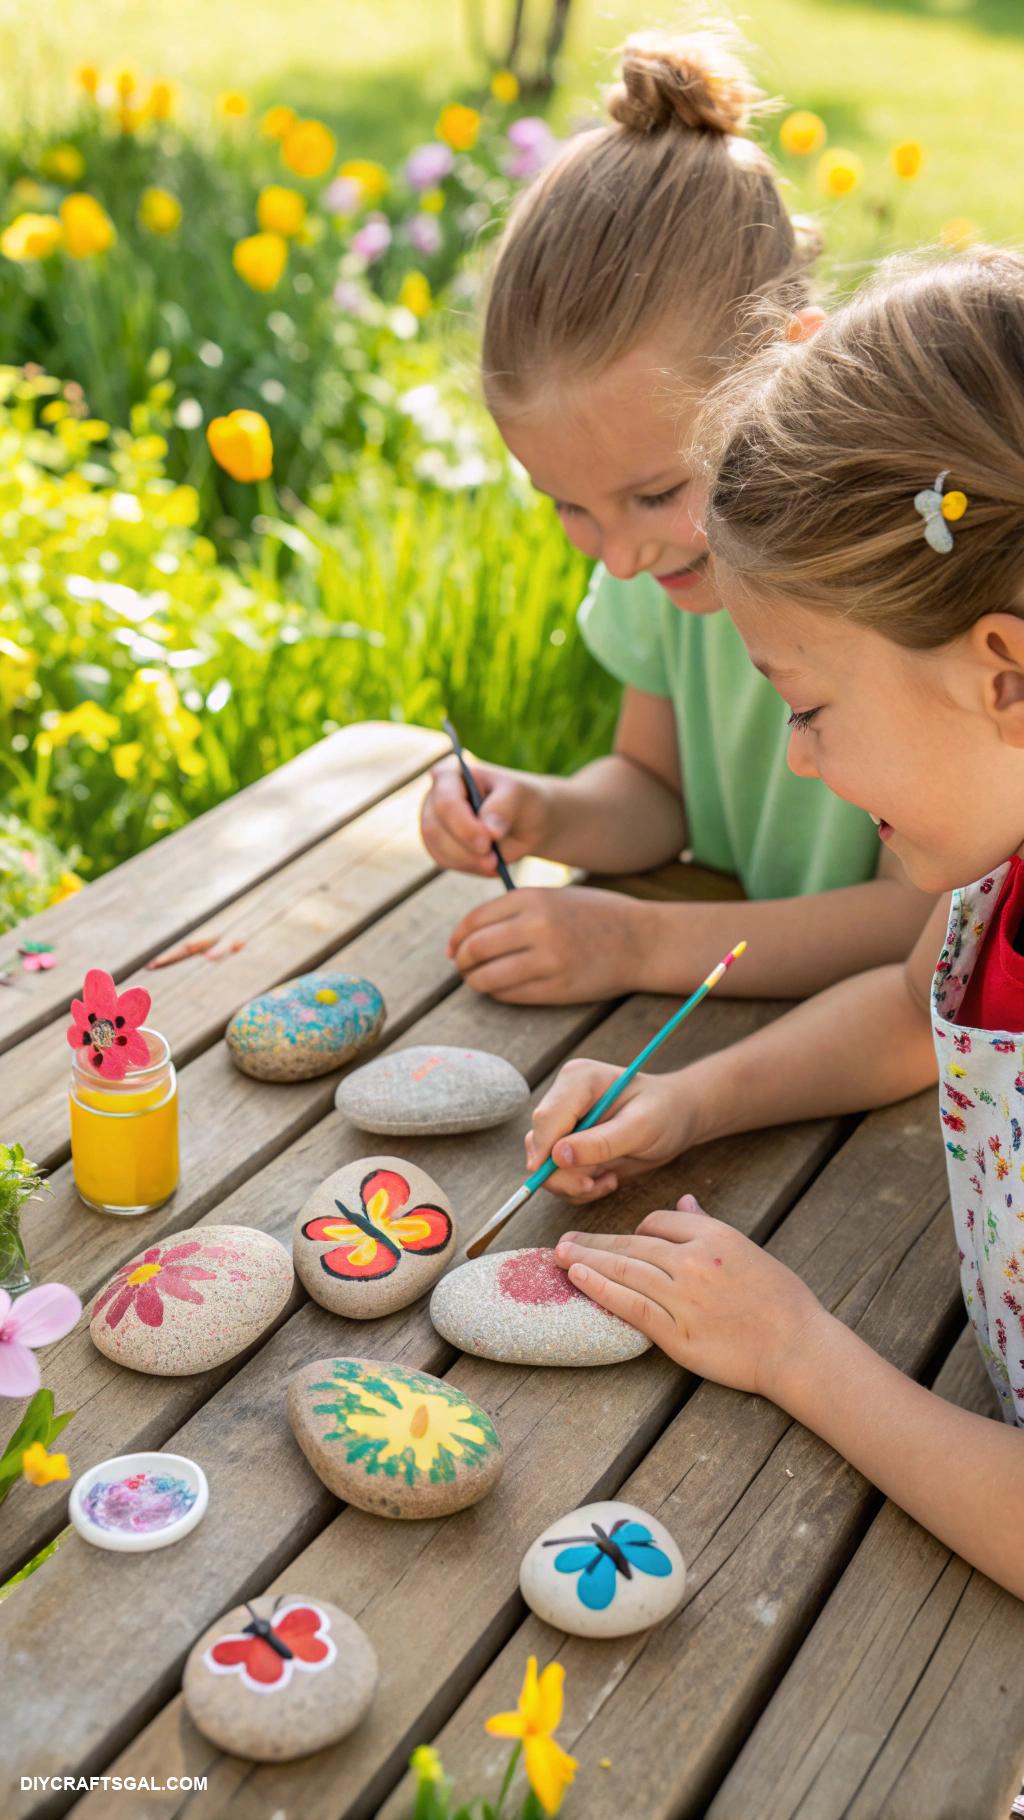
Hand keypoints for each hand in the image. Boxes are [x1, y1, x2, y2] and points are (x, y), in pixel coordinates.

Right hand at [419, 755, 550, 876]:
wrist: (526, 821)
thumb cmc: (520, 800)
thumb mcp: (519, 796)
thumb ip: (503, 808)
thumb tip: (489, 831)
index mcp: (450, 773)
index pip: (446, 801)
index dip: (463, 825)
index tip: (488, 841)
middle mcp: (435, 796)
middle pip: (434, 828)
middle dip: (465, 849)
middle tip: (494, 861)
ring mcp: (433, 822)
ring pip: (438, 849)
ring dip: (469, 861)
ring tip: (496, 861)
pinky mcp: (438, 844)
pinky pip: (445, 861)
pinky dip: (469, 866)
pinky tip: (489, 863)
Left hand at [448, 886, 646, 1003]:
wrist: (640, 940)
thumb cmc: (592, 915)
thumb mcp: (552, 896)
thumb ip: (512, 910)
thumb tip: (465, 938)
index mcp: (532, 898)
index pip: (474, 920)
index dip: (457, 938)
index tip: (455, 949)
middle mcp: (537, 926)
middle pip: (476, 949)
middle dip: (462, 962)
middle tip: (463, 967)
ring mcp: (548, 959)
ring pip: (488, 977)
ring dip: (475, 982)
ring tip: (478, 981)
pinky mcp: (557, 987)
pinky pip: (511, 995)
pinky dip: (498, 994)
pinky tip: (502, 989)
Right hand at [525, 1059, 692, 1201]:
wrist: (677, 1118)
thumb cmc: (665, 1112)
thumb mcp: (641, 1127)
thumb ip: (601, 1143)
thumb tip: (558, 1156)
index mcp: (579, 1080)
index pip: (547, 1117)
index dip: (546, 1151)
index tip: (564, 1179)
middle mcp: (564, 1098)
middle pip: (539, 1142)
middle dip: (563, 1173)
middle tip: (593, 1185)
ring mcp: (564, 1122)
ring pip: (544, 1163)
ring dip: (573, 1183)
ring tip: (607, 1180)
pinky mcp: (568, 1144)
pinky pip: (558, 1174)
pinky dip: (578, 1186)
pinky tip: (606, 1179)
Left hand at [554, 1196, 831, 1398]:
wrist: (797, 1346)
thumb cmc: (782, 1301)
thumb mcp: (748, 1250)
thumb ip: (710, 1227)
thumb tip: (684, 1202)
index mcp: (713, 1236)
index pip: (659, 1221)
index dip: (635, 1229)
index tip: (620, 1238)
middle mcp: (693, 1261)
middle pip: (633, 1243)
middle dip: (595, 1242)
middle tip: (565, 1240)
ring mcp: (682, 1297)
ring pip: (624, 1270)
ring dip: (586, 1260)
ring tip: (560, 1255)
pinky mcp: (676, 1333)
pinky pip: (630, 1305)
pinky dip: (600, 1289)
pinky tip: (578, 1279)